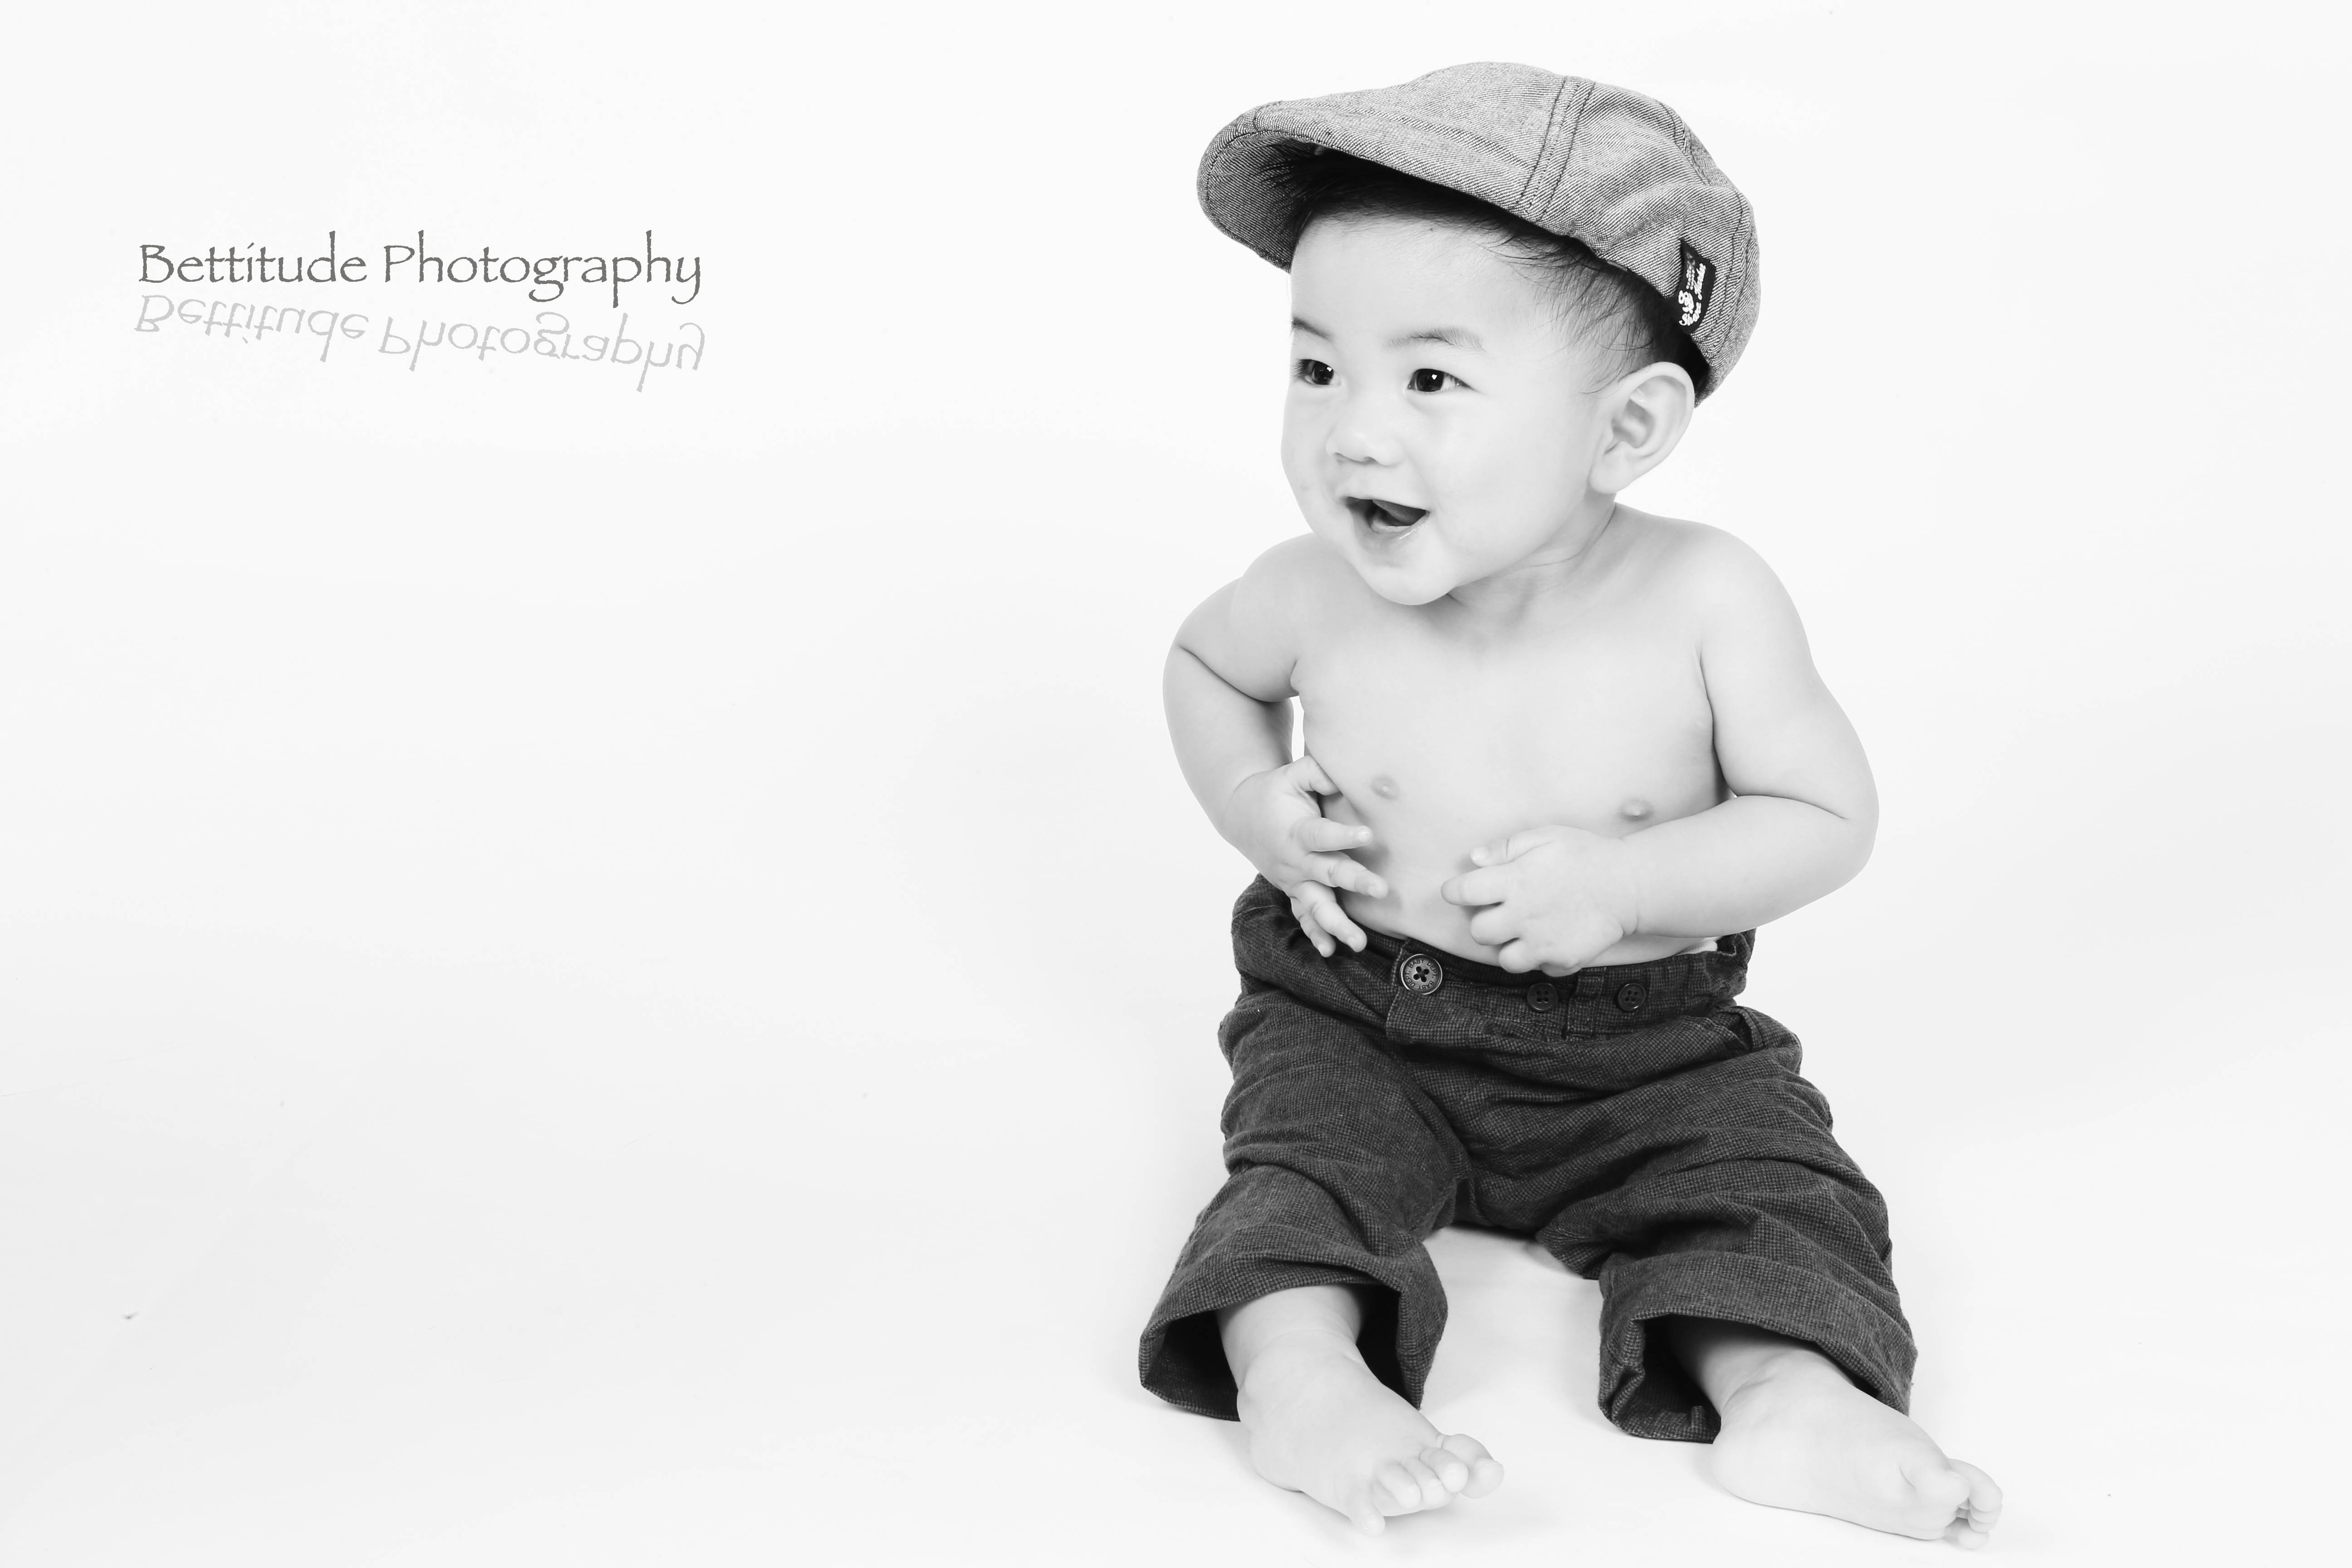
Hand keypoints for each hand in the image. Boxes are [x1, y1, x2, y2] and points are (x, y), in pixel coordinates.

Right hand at [1220, 755, 1386, 957]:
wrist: (1241, 815)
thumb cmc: (1275, 791)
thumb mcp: (1292, 774)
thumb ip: (1318, 772)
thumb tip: (1345, 774)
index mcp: (1296, 831)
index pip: (1321, 834)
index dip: (1343, 835)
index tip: (1368, 834)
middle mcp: (1295, 861)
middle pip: (1327, 874)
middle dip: (1354, 881)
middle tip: (1380, 890)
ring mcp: (1294, 880)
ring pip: (1315, 906)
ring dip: (1337, 924)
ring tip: (1358, 943)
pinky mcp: (1294, 891)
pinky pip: (1303, 916)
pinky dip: (1314, 934)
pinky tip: (1328, 951)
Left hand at [1438, 825, 1638, 974]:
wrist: (1630, 885)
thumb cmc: (1586, 855)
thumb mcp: (1545, 837)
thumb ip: (1506, 848)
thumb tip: (1474, 859)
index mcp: (1514, 881)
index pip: (1461, 893)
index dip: (1456, 891)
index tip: (1462, 890)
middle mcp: (1522, 916)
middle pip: (1478, 931)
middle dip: (1483, 921)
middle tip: (1500, 911)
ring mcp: (1542, 942)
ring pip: (1503, 959)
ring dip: (1508, 946)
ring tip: (1523, 931)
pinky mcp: (1562, 960)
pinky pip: (1537, 968)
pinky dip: (1540, 958)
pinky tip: (1551, 939)